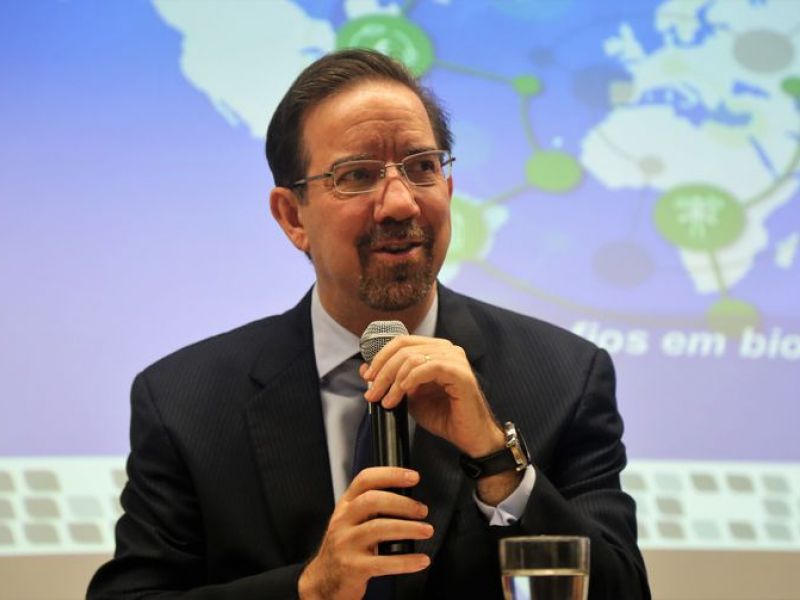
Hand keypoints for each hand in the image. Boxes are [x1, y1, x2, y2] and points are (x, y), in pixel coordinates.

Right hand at [298, 467, 432, 599]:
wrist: (325, 579)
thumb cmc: (346, 545)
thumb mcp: (351, 520)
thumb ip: (371, 506)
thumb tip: (409, 499)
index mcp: (346, 505)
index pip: (365, 479)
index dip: (390, 474)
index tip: (413, 476)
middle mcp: (343, 520)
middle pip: (372, 501)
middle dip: (402, 503)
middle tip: (422, 510)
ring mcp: (346, 543)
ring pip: (378, 528)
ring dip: (409, 528)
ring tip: (426, 531)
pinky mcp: (353, 567)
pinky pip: (383, 562)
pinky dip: (406, 561)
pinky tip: (420, 560)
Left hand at [361, 335, 504, 457]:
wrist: (469, 436)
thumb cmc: (444, 415)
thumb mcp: (410, 396)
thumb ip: (392, 381)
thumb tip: (365, 370)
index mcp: (435, 350)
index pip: (402, 341)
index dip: (380, 357)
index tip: (367, 377)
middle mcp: (446, 349)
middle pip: (404, 348)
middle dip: (383, 371)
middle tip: (372, 393)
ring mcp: (455, 359)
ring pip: (413, 358)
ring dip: (394, 380)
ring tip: (387, 400)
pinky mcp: (460, 373)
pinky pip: (429, 367)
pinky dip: (411, 379)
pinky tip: (403, 392)